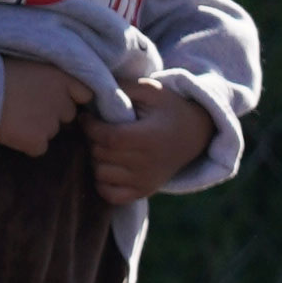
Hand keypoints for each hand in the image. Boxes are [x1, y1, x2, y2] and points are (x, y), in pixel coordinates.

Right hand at [0, 56, 85, 157]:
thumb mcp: (28, 60)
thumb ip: (48, 73)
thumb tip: (56, 83)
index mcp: (63, 76)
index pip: (84, 93)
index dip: (70, 96)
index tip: (53, 95)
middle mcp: (63, 101)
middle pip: (67, 114)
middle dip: (53, 112)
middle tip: (28, 105)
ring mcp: (51, 123)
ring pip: (52, 131)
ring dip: (39, 127)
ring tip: (14, 116)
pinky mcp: (37, 142)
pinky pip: (38, 148)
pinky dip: (27, 143)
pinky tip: (10, 130)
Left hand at [87, 85, 216, 200]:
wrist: (195, 134)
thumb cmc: (169, 108)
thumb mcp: (152, 90)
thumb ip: (124, 87)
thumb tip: (95, 91)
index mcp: (149, 138)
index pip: (109, 138)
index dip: (91, 127)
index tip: (87, 117)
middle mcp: (146, 164)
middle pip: (101, 155)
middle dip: (92, 140)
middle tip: (96, 129)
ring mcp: (144, 181)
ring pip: (101, 175)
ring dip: (95, 160)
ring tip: (103, 146)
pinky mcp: (143, 191)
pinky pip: (110, 195)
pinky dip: (102, 182)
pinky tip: (108, 166)